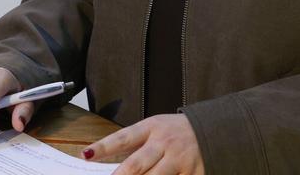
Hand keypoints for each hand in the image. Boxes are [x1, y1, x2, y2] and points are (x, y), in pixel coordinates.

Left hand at [83, 114, 203, 173]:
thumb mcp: (156, 128)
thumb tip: (109, 161)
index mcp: (151, 128)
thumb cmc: (177, 132)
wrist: (213, 130)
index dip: (103, 147)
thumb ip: (136, 144)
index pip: (122, 138)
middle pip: (136, 164)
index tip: (86, 155)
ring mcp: (179, 160)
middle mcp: (164, 143)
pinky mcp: (193, 174)